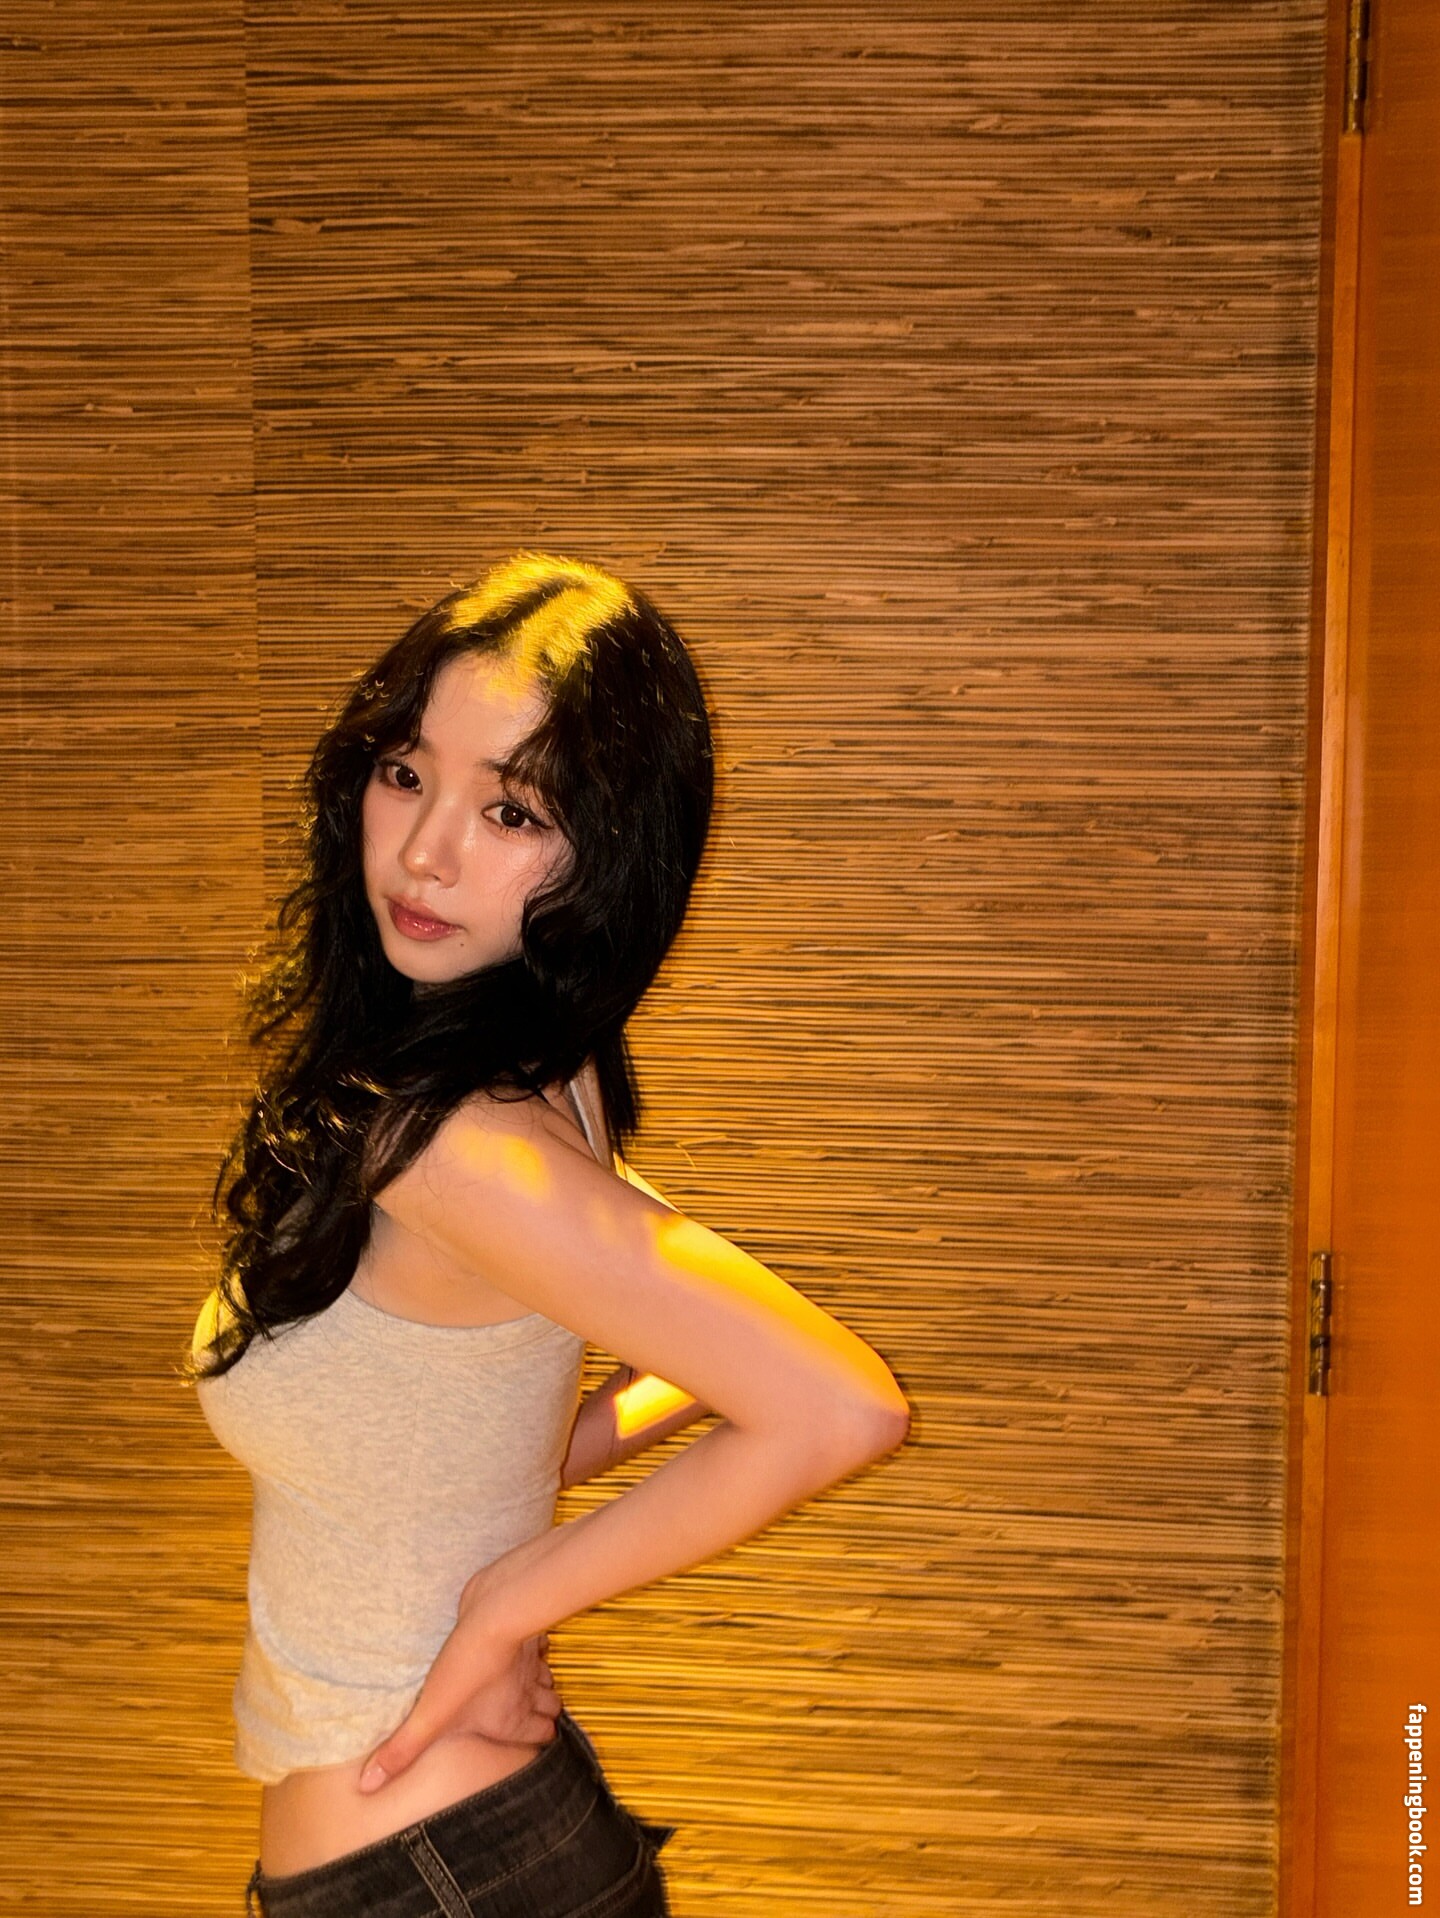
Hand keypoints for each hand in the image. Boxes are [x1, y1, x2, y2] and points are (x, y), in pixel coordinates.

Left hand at [357, 1582, 560, 1792]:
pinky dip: (532, 1648)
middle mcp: (527, 1691)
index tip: (530, 1738)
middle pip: (551, 1706)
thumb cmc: (465, 1668)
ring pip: (547, 1675)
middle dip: (542, 1710)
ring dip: (536, 1681)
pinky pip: (539, 1643)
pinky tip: (515, 1648)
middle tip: (526, 1713)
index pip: (544, 1734)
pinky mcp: (524, 1630)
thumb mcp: (429, 1715)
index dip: (539, 1735)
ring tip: (520, 1685)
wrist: (492, 1611)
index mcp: (513, 1717)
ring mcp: (529, 1659)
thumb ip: (403, 1750)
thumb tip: (368, 1787)